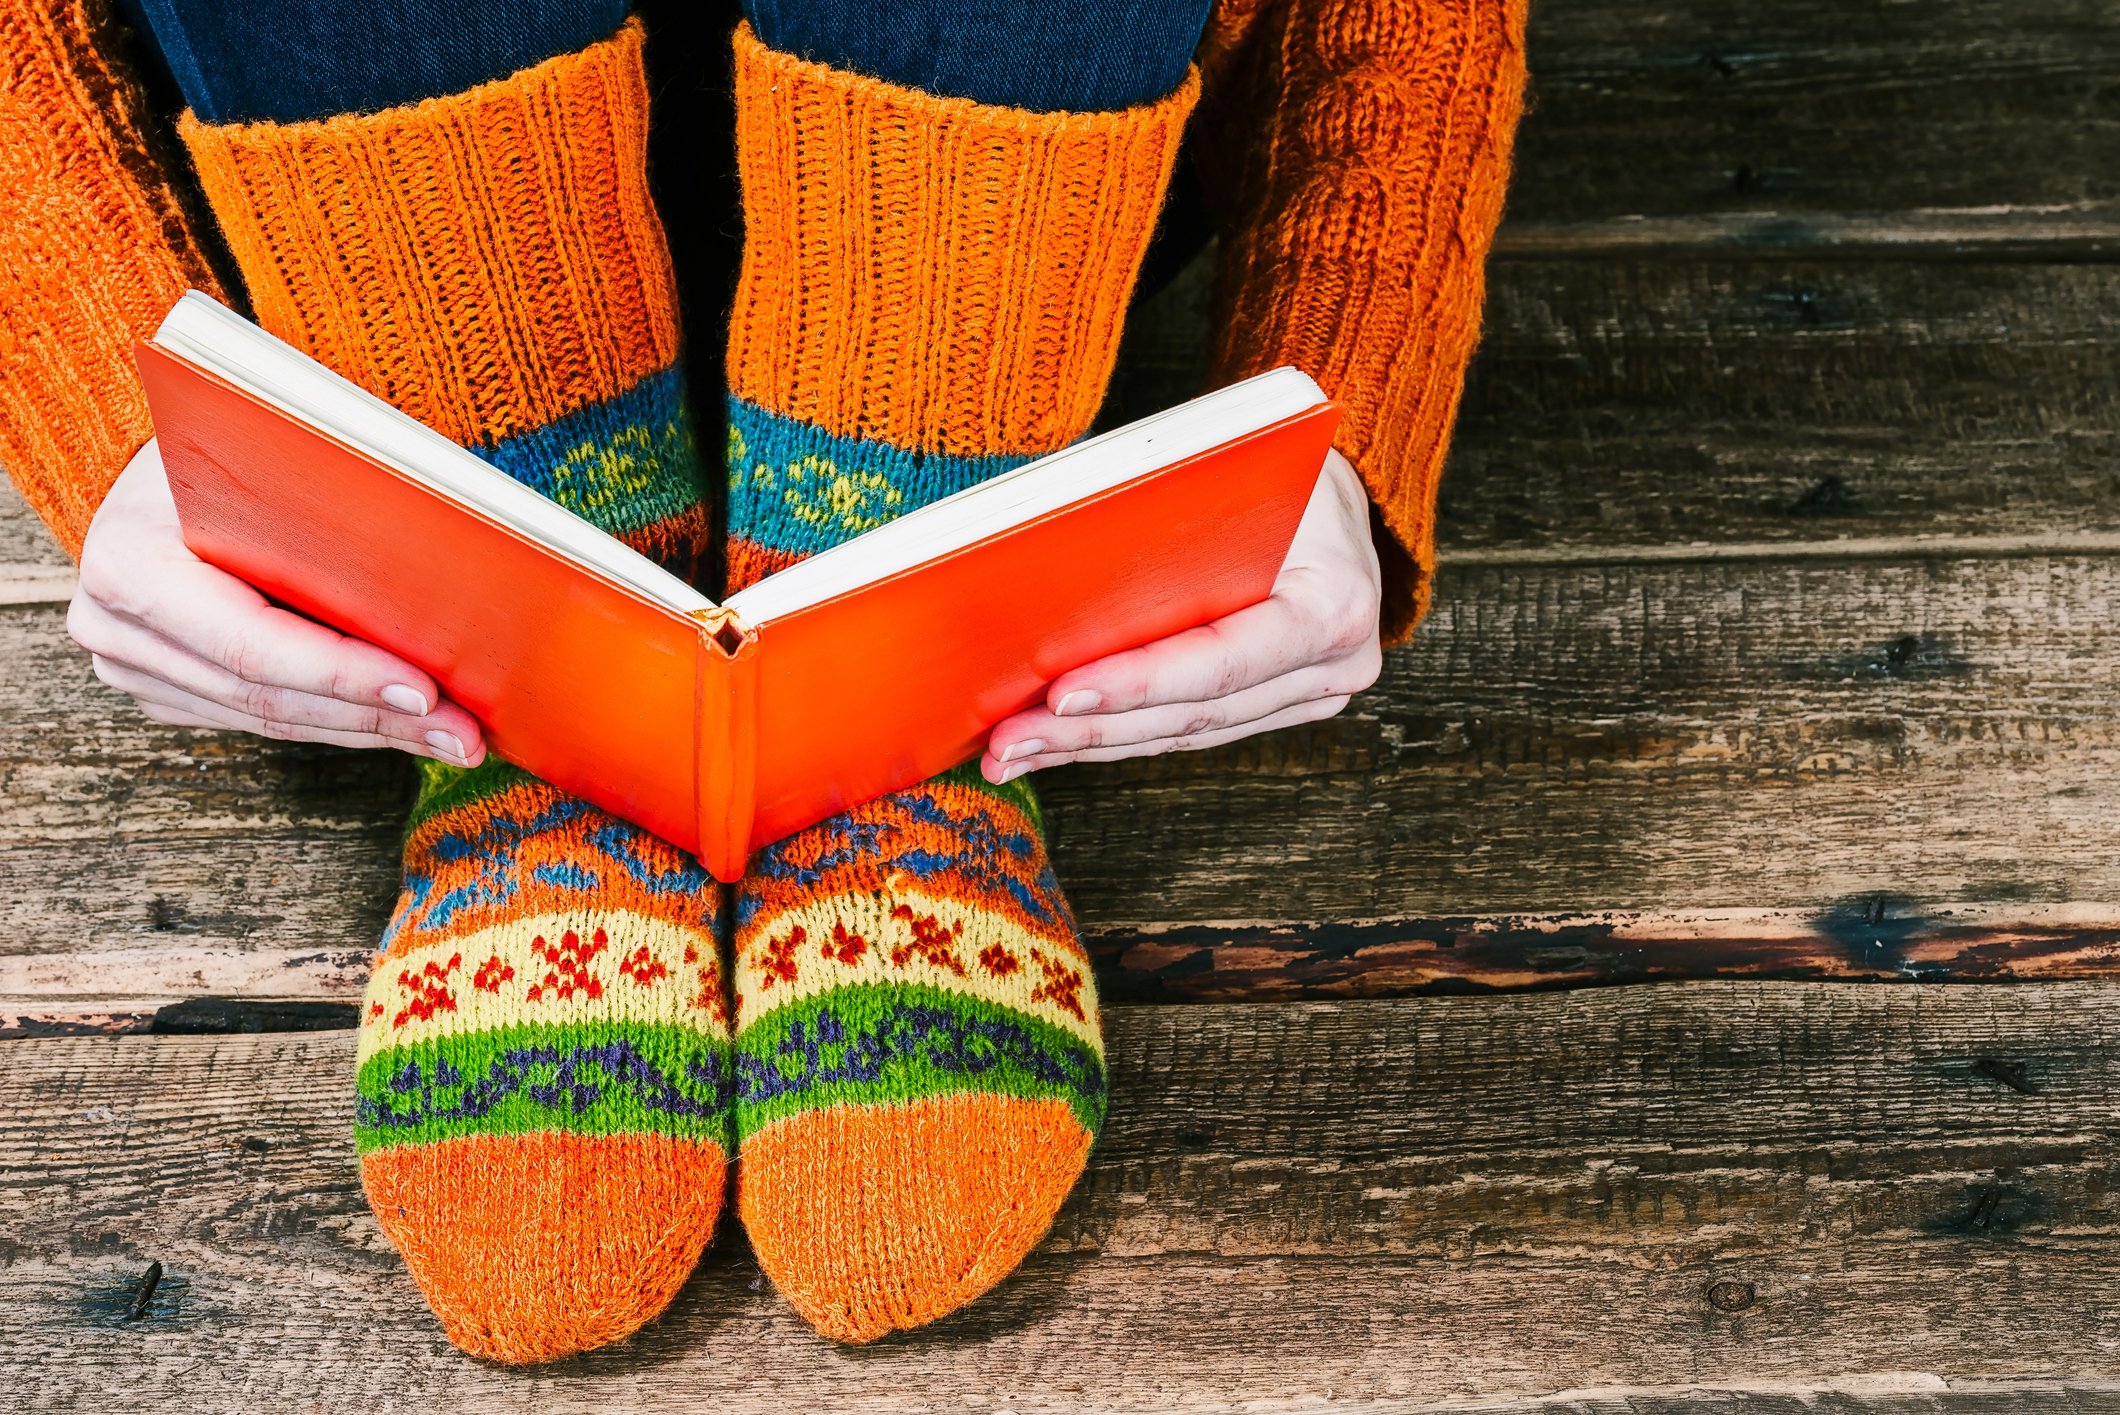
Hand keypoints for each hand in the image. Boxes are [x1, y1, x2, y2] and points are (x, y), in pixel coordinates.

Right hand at [67, 439, 484, 764]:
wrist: (174, 462)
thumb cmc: (237, 446)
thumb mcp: (274, 454)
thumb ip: (332, 505)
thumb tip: (445, 554)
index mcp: (132, 560)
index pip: (251, 641)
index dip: (343, 672)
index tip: (426, 689)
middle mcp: (113, 623)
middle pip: (268, 694)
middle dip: (378, 715)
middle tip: (464, 735)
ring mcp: (133, 665)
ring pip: (272, 717)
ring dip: (373, 730)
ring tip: (454, 739)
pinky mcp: (166, 688)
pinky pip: (264, 719)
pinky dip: (342, 721)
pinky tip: (407, 724)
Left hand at [982, 447, 1381, 781]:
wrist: (1338, 493)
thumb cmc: (1279, 468)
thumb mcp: (1236, 473)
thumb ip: (1166, 521)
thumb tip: (1048, 558)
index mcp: (1333, 605)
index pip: (1223, 661)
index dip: (1138, 683)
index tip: (1058, 694)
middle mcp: (1334, 666)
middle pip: (1194, 714)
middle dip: (1092, 729)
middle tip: (1007, 741)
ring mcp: (1310, 695)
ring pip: (1184, 734)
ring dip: (1091, 745)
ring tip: (1011, 753)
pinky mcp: (1278, 706)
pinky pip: (1188, 730)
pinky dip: (1118, 734)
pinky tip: (1054, 742)